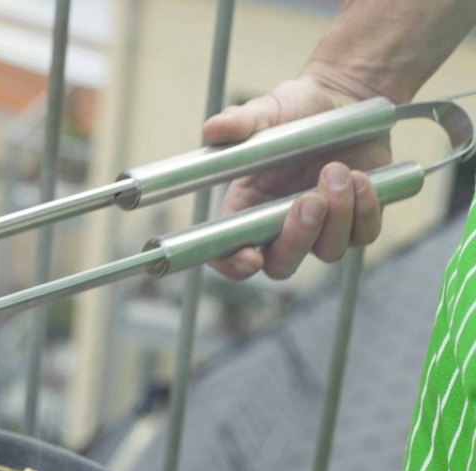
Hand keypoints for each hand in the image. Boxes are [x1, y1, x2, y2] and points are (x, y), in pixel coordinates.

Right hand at [203, 76, 390, 279]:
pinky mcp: (358, 220)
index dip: (234, 265)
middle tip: (309, 200)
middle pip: (281, 264)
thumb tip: (212, 129)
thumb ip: (239, 123)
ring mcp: (322, 228)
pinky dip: (365, 210)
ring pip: (328, 252)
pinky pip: (363, 235)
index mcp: (245, 208)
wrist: (345, 98)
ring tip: (339, 170)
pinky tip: (361, 178)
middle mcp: (280, 226)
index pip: (228, 255)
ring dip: (337, 217)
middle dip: (296, 239)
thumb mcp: (265, 111)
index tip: (251, 256)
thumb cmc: (296, 109)